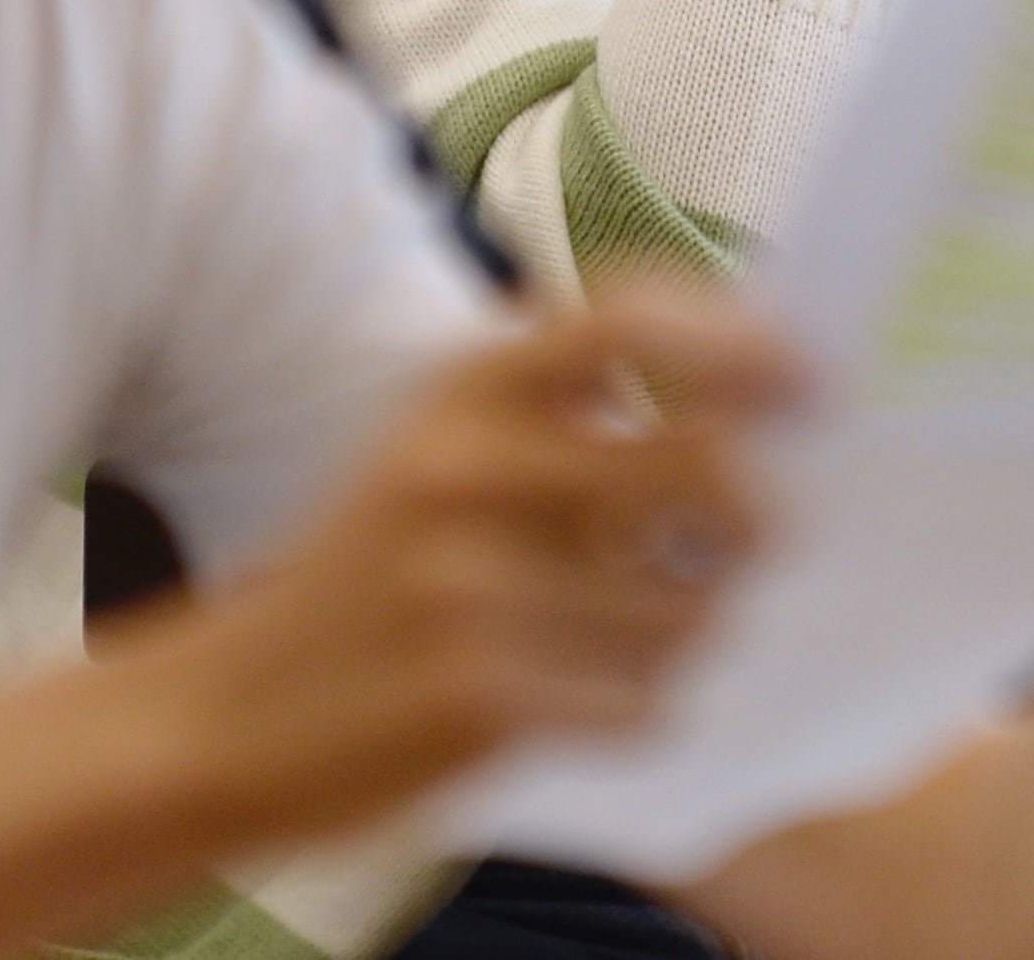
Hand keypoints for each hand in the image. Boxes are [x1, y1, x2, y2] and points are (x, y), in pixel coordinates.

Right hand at [133, 289, 798, 836]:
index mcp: (462, 386)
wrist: (222, 716)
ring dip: (689, 635)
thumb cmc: (364, 578)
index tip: (811, 384)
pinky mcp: (481, 697)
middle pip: (707, 465)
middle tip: (754, 544)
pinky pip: (645, 703)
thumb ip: (566, 417)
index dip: (741, 342)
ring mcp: (473, 583)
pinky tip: (583, 706)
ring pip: (691, 607)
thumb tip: (758, 415)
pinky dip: (640, 713)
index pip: (631, 317)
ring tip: (624, 641)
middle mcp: (468, 466)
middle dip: (761, 516)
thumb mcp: (435, 448)